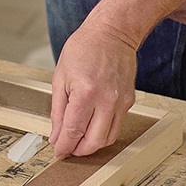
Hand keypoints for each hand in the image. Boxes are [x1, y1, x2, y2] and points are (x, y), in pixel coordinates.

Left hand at [49, 24, 136, 157]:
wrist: (112, 33)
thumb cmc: (84, 49)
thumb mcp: (60, 77)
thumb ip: (58, 110)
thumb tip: (56, 135)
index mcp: (86, 92)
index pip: (73, 131)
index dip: (64, 146)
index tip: (57, 151)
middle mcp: (107, 100)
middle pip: (94, 142)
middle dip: (78, 151)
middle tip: (67, 149)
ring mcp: (121, 102)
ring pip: (108, 138)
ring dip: (92, 145)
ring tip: (78, 141)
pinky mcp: (129, 101)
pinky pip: (116, 126)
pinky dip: (102, 132)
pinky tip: (90, 127)